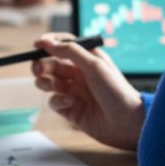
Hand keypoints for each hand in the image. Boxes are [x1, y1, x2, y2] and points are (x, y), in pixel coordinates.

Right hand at [31, 34, 144, 150]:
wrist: (128, 124)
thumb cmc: (116, 91)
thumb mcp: (94, 65)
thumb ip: (69, 51)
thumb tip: (47, 41)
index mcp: (87, 59)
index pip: (64, 45)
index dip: (50, 43)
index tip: (36, 44)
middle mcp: (79, 74)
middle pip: (52, 65)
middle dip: (42, 65)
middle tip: (37, 69)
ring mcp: (74, 92)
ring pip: (49, 83)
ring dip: (45, 82)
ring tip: (51, 85)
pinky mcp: (71, 111)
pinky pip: (55, 102)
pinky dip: (58, 101)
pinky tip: (69, 102)